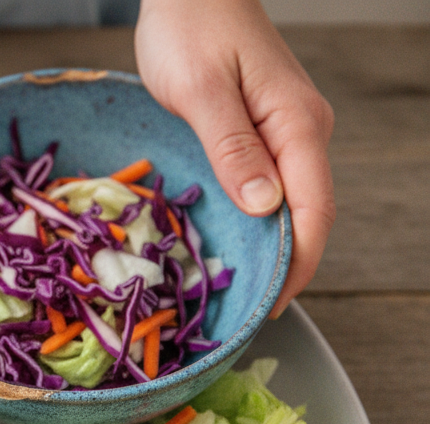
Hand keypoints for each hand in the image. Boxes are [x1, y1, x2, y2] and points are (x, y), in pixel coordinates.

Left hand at [135, 0, 334, 316]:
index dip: (297, 266)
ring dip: (270, 249)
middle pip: (308, 215)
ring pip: (289, 203)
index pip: (313, 211)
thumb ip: (233, 149)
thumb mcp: (202, 91)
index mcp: (296, 125)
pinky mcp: (263, 131)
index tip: (270, 307)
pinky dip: (255, 222)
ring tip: (240, 293)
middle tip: (247, 314)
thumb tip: (266, 206)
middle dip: (286, 268)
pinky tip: (233, 246)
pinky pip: (269, 186)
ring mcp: (286, 131)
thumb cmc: (190, 28)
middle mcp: (302, 132)